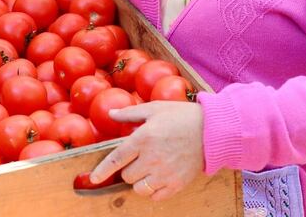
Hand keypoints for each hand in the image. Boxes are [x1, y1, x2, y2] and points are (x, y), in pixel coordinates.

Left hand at [89, 101, 203, 200]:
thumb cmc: (182, 116)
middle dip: (128, 168)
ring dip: (140, 181)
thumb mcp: (155, 108)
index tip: (93, 178)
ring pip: (139, 189)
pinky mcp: (176, 184)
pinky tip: (158, 179)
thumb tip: (110, 114)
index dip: (102, 171)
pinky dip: (153, 190)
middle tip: (139, 159)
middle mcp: (151, 158)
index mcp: (143, 139)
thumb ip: (130, 113)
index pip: (116, 159)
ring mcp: (164, 173)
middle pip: (127, 176)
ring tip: (148, 170)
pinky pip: (155, 196)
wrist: (212, 131)